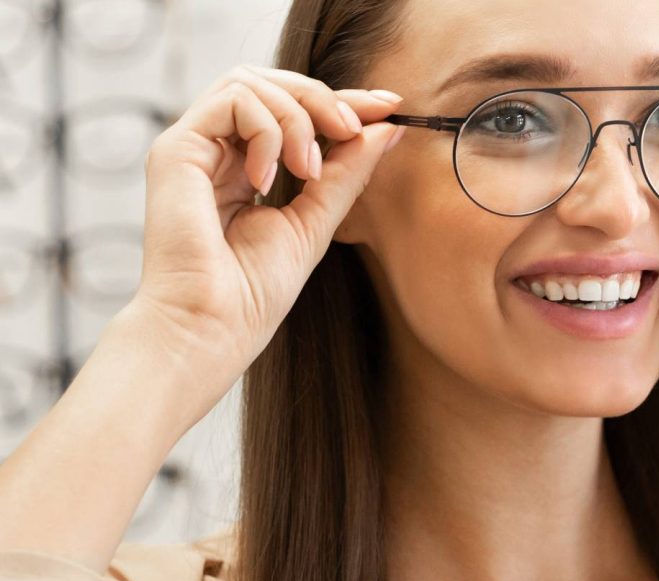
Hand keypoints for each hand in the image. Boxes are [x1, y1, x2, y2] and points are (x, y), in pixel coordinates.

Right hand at [134, 65, 403, 368]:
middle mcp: (216, 151)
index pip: (294, 112)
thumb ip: (348, 172)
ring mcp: (193, 147)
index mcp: (245, 168)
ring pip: (252, 82)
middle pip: (271, 83)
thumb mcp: (317, 221)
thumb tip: (388, 126)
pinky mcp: (176, 148)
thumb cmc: (254, 292)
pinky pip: (233, 100)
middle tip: (352, 129)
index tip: (389, 105)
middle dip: (322, 97)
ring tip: (309, 171)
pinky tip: (270, 180)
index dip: (342, 101)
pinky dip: (268, 131)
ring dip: (297, 118)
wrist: (212, 327)